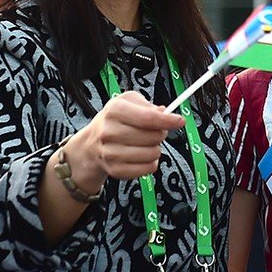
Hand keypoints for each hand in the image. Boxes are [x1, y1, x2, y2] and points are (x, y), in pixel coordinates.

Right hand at [66, 92, 185, 188]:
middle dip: (160, 133)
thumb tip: (164, 113)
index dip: (168, 120)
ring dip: (155, 149)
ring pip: (153, 154)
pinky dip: (150, 163)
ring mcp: (111, 153)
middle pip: (153, 136)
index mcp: (115, 110)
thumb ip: (148, 105)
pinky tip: (142, 156)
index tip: (179, 121)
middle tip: (153, 131)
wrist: (92, 143)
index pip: (148, 118)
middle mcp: (110, 132)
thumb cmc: (114, 120)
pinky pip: (148, 169)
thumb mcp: (128, 101)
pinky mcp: (116, 170)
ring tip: (145, 144)